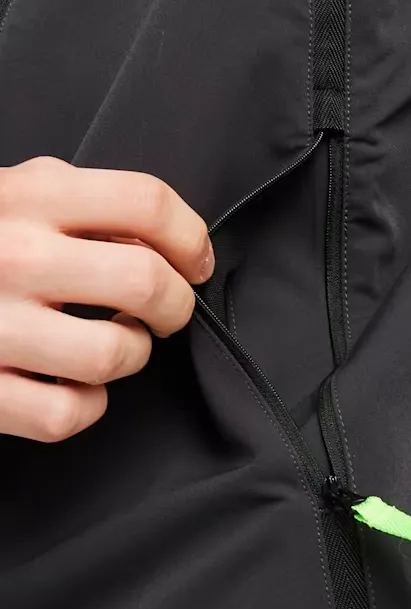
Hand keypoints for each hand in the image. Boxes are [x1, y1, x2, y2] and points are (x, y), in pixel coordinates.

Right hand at [0, 156, 212, 441]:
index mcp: (30, 196)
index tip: (195, 263)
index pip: (147, 202)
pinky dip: (86, 406)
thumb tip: (170, 242)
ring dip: (132, 355)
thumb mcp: (16, 194)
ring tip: (113, 345)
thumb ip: (85, 204)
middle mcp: (15, 256)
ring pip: (115, 354)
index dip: (191, 237)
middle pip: (147, 282)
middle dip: (176, 305)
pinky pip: (69, 413)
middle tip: (166, 312)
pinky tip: (72, 385)